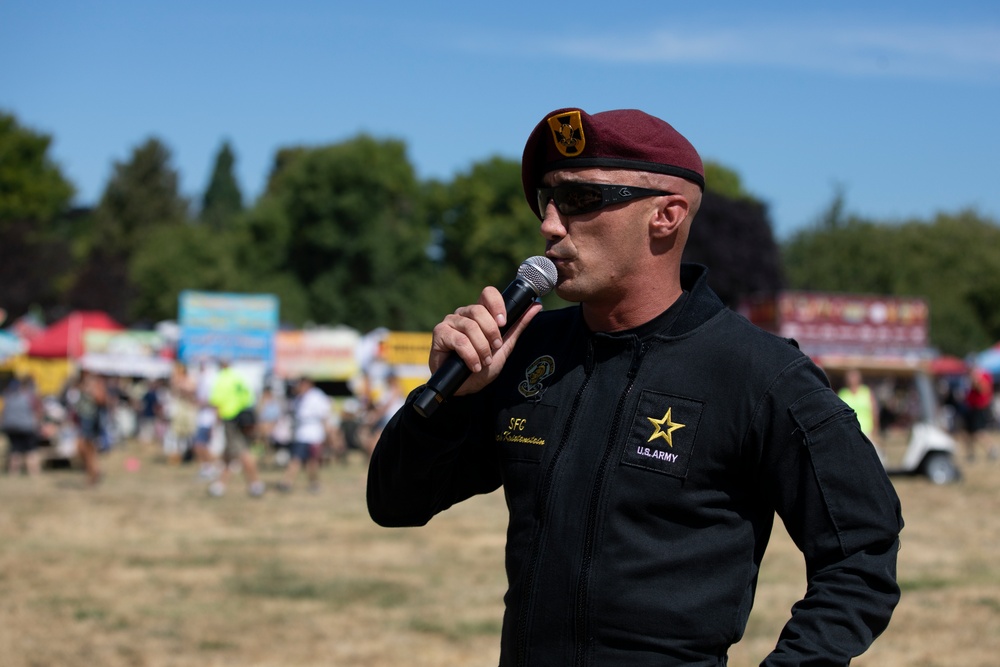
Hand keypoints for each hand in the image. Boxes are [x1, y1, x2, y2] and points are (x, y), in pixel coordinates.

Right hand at [428, 286, 542, 395]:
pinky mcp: (439, 334)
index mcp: (479, 313)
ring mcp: (450, 322)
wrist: (464, 387)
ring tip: (484, 362)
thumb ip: (518, 326)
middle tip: (495, 348)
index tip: (504, 323)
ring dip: (481, 348)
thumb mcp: (504, 346)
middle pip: (479, 310)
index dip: (497, 304)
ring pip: (470, 326)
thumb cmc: (482, 366)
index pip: (488, 293)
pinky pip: (458, 340)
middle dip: (491, 333)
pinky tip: (473, 365)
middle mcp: (463, 314)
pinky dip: (470, 355)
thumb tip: (536, 305)